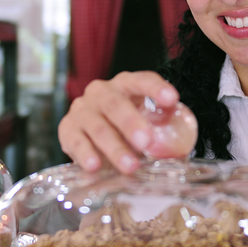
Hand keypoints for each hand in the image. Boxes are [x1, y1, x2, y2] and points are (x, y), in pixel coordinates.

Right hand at [58, 72, 180, 173]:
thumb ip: (161, 131)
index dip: (156, 88)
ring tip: (130, 166)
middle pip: (115, 103)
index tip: (172, 99)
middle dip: (131, 123)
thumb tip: (180, 151)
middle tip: (146, 142)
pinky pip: (76, 141)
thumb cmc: (125, 128)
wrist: (90, 136)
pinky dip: (86, 155)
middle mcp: (101, 92)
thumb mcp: (145, 123)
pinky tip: (95, 166)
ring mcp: (82, 109)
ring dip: (114, 147)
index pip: (141, 80)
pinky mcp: (67, 128)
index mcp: (125, 85)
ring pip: (97, 127)